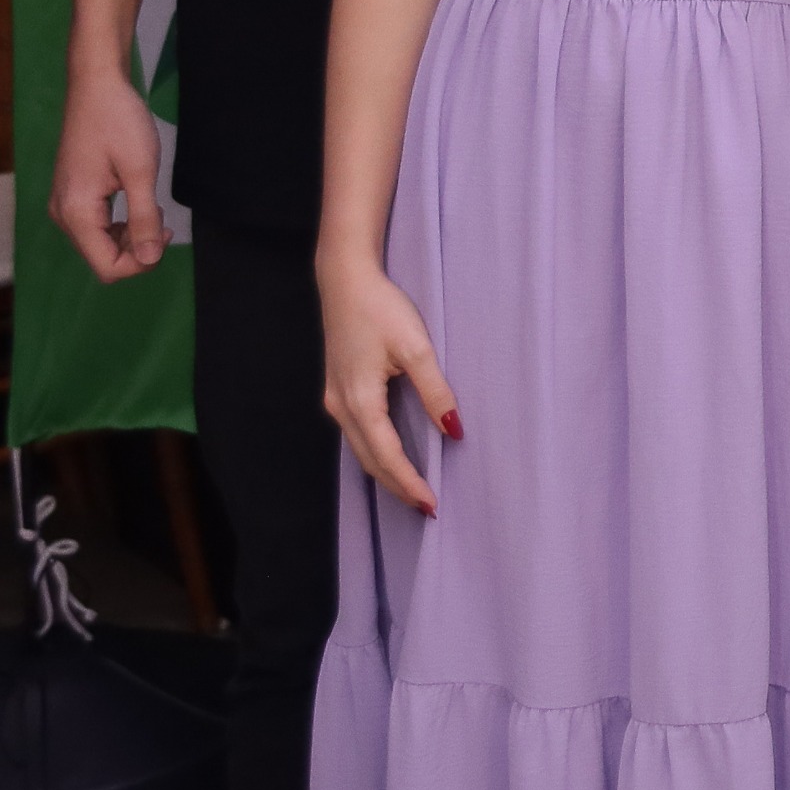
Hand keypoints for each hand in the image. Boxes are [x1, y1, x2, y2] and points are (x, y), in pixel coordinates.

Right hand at [48, 62, 168, 281]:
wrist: (97, 87)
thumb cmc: (119, 122)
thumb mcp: (141, 171)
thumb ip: (144, 218)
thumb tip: (149, 259)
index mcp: (76, 212)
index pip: (107, 267)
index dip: (141, 263)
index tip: (164, 232)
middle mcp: (63, 214)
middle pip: (102, 259)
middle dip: (137, 249)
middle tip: (162, 221)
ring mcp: (66, 205)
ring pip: (100, 245)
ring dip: (131, 238)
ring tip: (152, 210)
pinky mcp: (73, 196)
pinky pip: (97, 227)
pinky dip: (121, 225)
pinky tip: (139, 205)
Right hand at [319, 256, 456, 518]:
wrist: (345, 281)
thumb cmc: (382, 309)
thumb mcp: (416, 348)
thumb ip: (435, 391)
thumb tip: (454, 431)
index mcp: (359, 401)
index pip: (387, 456)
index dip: (409, 482)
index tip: (431, 504)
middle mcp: (341, 407)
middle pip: (370, 461)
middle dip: (397, 486)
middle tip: (426, 508)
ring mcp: (335, 400)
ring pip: (361, 450)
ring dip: (385, 473)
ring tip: (413, 491)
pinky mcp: (338, 390)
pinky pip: (357, 434)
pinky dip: (375, 453)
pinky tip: (391, 458)